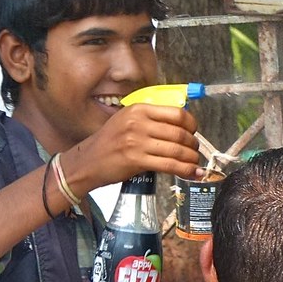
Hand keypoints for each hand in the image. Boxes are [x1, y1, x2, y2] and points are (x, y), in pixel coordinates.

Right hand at [64, 102, 203, 192]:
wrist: (87, 161)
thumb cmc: (110, 142)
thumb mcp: (128, 121)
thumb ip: (151, 120)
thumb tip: (181, 125)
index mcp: (139, 109)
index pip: (176, 113)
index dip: (191, 124)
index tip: (193, 132)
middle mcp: (138, 123)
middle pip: (179, 133)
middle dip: (193, 144)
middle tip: (195, 150)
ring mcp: (137, 142)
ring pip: (177, 150)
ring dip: (191, 158)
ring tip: (194, 162)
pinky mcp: (136, 160)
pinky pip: (169, 165)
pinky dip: (185, 170)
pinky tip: (192, 172)